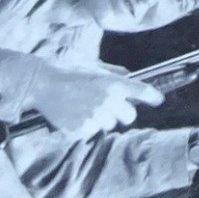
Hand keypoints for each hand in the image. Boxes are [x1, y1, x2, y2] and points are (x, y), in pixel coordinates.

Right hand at [33, 64, 163, 137]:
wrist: (41, 84)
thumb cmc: (67, 70)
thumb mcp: (94, 66)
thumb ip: (115, 73)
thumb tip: (131, 77)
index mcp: (112, 84)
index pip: (143, 92)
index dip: (153, 97)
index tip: (158, 99)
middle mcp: (107, 102)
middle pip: (130, 116)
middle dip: (124, 112)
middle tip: (111, 105)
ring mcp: (94, 117)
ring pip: (110, 125)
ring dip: (103, 119)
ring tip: (86, 107)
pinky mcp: (81, 130)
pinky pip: (92, 131)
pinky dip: (87, 125)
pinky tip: (76, 114)